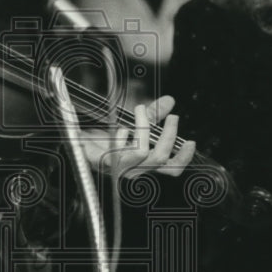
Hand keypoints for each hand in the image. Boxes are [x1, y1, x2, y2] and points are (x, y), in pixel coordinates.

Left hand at [81, 95, 195, 177]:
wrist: (80, 145)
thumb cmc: (108, 138)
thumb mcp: (134, 124)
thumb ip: (153, 114)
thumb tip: (170, 101)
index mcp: (146, 164)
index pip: (171, 169)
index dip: (183, 158)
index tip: (191, 142)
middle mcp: (136, 170)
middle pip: (160, 159)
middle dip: (169, 135)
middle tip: (172, 116)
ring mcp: (121, 169)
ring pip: (143, 153)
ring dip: (144, 127)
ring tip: (141, 109)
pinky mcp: (106, 164)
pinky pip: (120, 150)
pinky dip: (123, 134)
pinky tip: (120, 128)